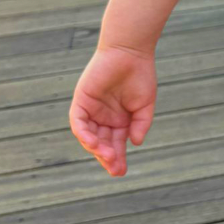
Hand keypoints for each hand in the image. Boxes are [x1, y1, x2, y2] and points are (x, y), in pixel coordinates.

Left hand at [70, 45, 156, 176]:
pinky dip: (84, 133)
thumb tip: (135, 143)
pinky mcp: (81, 101)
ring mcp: (91, 110)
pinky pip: (78, 122)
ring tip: (107, 156)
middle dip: (108, 157)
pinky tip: (93, 143)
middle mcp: (103, 118)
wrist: (129, 52)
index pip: (115, 144)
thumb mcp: (144, 105)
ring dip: (96, 148)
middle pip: (102, 143)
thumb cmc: (140, 76)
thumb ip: (140, 124)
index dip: (118, 158)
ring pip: (89, 136)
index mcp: (119, 120)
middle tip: (115, 169)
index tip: (122, 171)